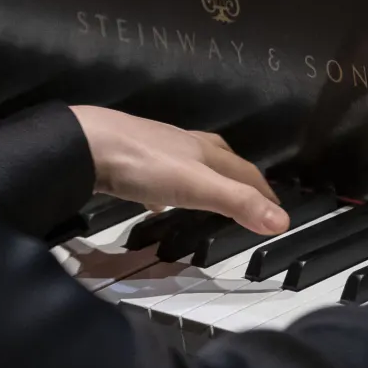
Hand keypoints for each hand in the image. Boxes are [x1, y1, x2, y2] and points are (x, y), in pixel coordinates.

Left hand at [70, 106, 287, 235]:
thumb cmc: (142, 164)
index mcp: (206, 152)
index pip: (246, 172)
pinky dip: (169, 188)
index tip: (278, 211)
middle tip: (252, 199)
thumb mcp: (196, 187)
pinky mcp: (130, 161)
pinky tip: (160, 200)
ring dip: (207, 181)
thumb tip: (282, 221)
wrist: (85, 145)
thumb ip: (237, 203)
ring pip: (191, 164)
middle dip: (241, 180)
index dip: (265, 193)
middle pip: (223, 161)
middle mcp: (185, 146)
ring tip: (213, 196)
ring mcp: (157, 151)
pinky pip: (158, 176)